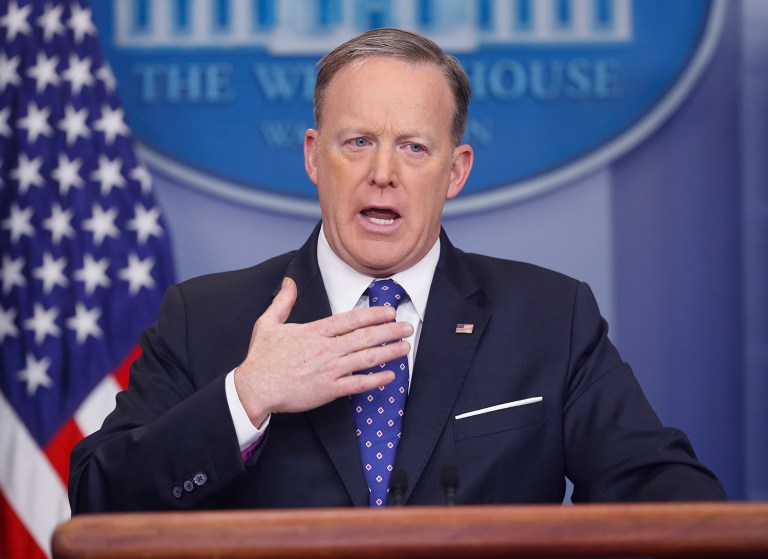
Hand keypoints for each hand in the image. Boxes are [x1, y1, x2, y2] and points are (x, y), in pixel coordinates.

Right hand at [234, 277, 412, 426]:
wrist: (254, 388)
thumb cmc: (261, 358)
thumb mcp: (268, 323)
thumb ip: (283, 301)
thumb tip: (289, 282)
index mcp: (314, 332)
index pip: (350, 319)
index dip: (373, 314)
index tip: (390, 311)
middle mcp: (326, 349)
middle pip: (364, 337)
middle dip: (389, 331)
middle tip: (407, 327)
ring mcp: (329, 370)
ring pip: (365, 359)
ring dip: (388, 352)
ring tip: (405, 348)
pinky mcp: (328, 390)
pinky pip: (357, 385)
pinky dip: (375, 380)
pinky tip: (389, 376)